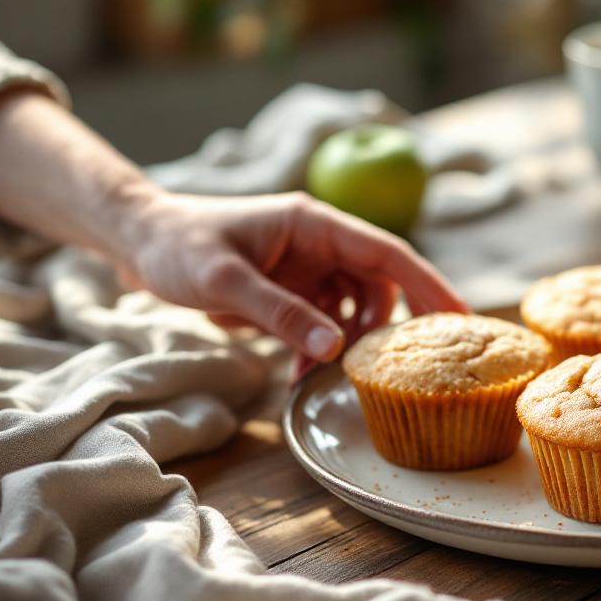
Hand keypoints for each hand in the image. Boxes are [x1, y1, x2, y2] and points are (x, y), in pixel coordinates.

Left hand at [119, 189, 466, 365]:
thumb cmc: (178, 246)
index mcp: (314, 223)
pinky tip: (302, 372)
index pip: (388, 253)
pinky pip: (325, 321)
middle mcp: (321, 242)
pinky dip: (320, 347)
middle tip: (390, 369)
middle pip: (380, 285)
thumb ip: (280, 314)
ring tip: (326, 377)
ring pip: (354, 308)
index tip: (462, 319)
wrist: (138, 240)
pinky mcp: (294, 288)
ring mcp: (309, 266)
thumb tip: (333, 349)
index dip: (429, 285)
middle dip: (385, 328)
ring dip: (347, 343)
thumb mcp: (224, 281)